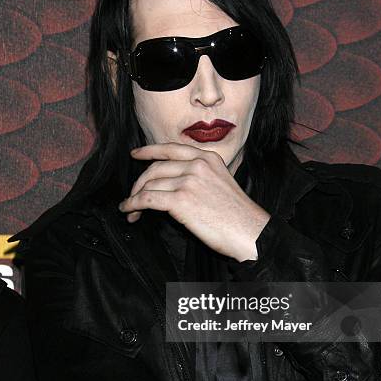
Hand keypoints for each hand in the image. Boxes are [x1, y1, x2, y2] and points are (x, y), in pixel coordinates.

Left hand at [118, 143, 270, 261]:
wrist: (250, 232)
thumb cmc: (238, 216)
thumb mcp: (222, 183)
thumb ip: (201, 177)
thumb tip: (175, 185)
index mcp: (208, 159)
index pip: (172, 149)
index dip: (149, 151)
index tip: (136, 154)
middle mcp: (197, 165)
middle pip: (156, 168)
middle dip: (139, 182)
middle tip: (133, 194)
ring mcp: (188, 181)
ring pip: (150, 184)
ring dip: (135, 197)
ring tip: (130, 209)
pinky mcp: (180, 200)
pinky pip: (147, 199)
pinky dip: (133, 205)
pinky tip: (130, 211)